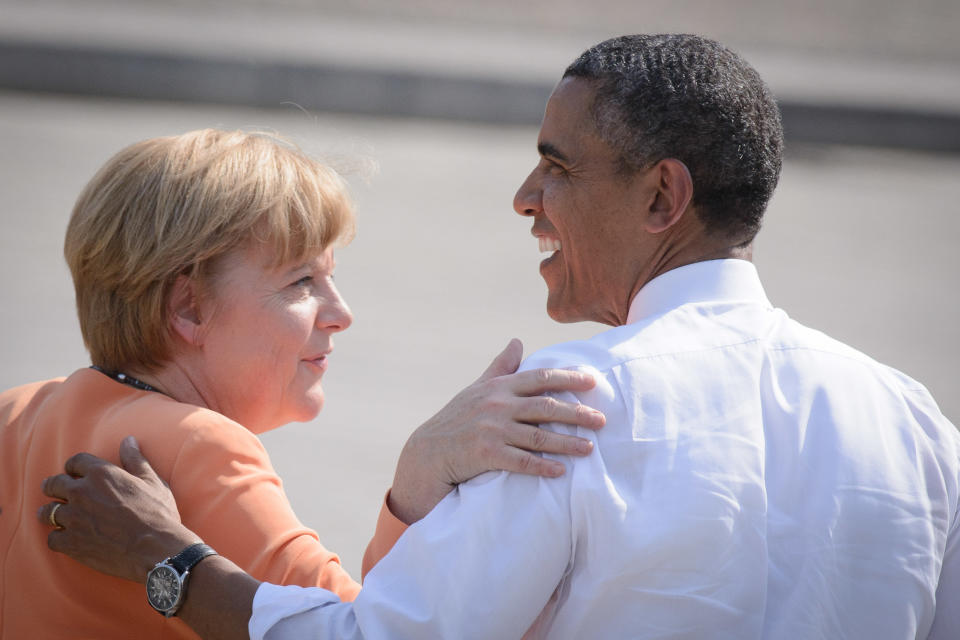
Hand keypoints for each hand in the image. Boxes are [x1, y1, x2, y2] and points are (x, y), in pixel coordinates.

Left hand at [38, 436, 198, 583]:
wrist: (155, 549)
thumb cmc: (157, 514)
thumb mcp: (152, 482)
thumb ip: (136, 460)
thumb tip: (128, 440)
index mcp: (102, 474)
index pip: (74, 462)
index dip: (73, 467)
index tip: (74, 473)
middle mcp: (82, 492)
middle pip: (53, 484)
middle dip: (53, 487)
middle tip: (55, 492)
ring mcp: (73, 518)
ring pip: (47, 512)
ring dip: (50, 513)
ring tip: (54, 516)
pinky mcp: (70, 543)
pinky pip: (51, 538)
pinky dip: (58, 538)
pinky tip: (66, 539)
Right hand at [389, 338, 604, 523]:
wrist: (427, 454)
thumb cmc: (456, 419)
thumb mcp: (477, 389)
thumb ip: (501, 367)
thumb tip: (517, 341)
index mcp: (498, 388)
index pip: (539, 378)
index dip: (568, 378)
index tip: (592, 381)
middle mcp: (497, 406)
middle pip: (545, 406)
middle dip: (577, 413)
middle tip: (602, 420)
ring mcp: (491, 430)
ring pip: (537, 435)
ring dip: (566, 442)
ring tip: (590, 448)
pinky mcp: (486, 454)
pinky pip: (520, 461)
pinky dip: (542, 466)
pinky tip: (561, 471)